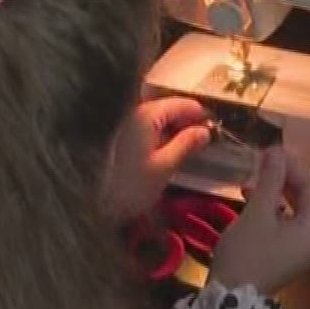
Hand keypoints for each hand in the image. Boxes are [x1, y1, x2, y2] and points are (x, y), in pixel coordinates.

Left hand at [104, 97, 213, 221]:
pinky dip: (159, 134)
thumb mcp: (165, 166)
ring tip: (188, 146)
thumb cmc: (131, 186)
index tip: (216, 128)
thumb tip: (205, 131)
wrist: (93, 204)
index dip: (201, 115)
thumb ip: (186, 144)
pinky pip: (145, 127)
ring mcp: (123, 122)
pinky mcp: (117, 135)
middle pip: (168, 108)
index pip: (182, 104)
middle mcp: (134, 111)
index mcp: (147, 114)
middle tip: (204, 140)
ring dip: (173, 129)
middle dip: (187, 121)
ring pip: (156, 117)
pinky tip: (166, 149)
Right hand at [209, 148, 309, 293]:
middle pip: (308, 200)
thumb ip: (269, 180)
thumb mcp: (257, 213)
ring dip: (278, 193)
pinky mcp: (289, 257)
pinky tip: (254, 199)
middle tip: (265, 161)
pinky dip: (274, 210)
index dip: (293, 167)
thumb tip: (275, 150)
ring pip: (297, 212)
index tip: (272, 150)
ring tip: (256, 178)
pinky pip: (288, 226)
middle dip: (287, 179)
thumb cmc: (246, 254)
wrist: (231, 301)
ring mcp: (304, 251)